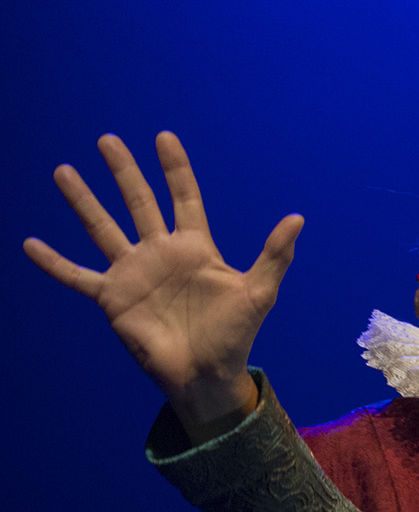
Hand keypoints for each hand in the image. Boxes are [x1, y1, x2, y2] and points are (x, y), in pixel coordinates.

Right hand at [23, 132, 302, 438]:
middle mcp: (161, 254)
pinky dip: (53, 263)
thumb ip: (274, 255)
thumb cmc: (235, 335)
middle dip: (124, 172)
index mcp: (195, 248)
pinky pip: (77, 276)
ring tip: (63, 171)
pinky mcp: (113, 298)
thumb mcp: (258, 292)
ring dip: (83, 201)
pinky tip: (29, 244)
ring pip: (103, 228)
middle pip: (139, 203)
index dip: (175, 169)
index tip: (164, 137)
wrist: (206, 374)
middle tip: (108, 140)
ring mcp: (134, 274)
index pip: (184, 198)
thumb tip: (297, 218)